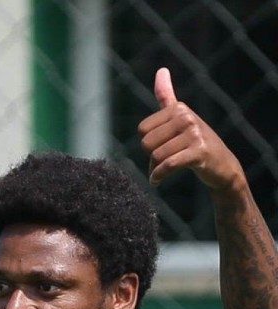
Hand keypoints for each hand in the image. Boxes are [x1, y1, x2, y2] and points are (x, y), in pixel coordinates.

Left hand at [138, 68, 243, 191]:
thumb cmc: (195, 142)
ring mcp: (194, 133)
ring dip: (156, 169)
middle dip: (151, 157)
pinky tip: (156, 182)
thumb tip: (161, 70)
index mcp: (178, 108)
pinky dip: (158, 176)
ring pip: (156, 156)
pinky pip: (168, 165)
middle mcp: (186, 117)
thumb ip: (167, 96)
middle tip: (165, 160)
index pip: (142, 129)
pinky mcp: (199, 151)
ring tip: (166, 170)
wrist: (222, 166)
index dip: (148, 143)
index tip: (162, 146)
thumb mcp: (181, 118)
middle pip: (146, 143)